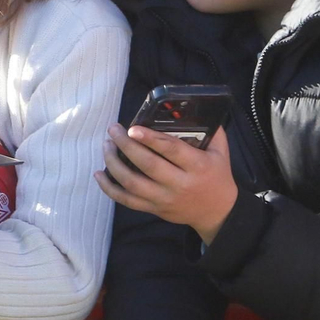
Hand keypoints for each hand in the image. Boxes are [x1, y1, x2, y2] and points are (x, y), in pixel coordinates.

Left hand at [96, 126, 238, 244]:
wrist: (218, 212)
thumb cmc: (217, 176)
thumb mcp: (220, 152)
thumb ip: (211, 131)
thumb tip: (194, 108)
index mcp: (197, 166)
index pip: (171, 150)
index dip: (150, 139)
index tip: (132, 128)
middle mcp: (179, 184)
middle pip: (147, 164)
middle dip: (125, 145)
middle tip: (113, 130)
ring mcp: (164, 198)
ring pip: (132, 183)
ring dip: (113, 164)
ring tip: (106, 146)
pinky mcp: (154, 209)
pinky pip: (126, 200)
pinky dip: (109, 188)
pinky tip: (99, 174)